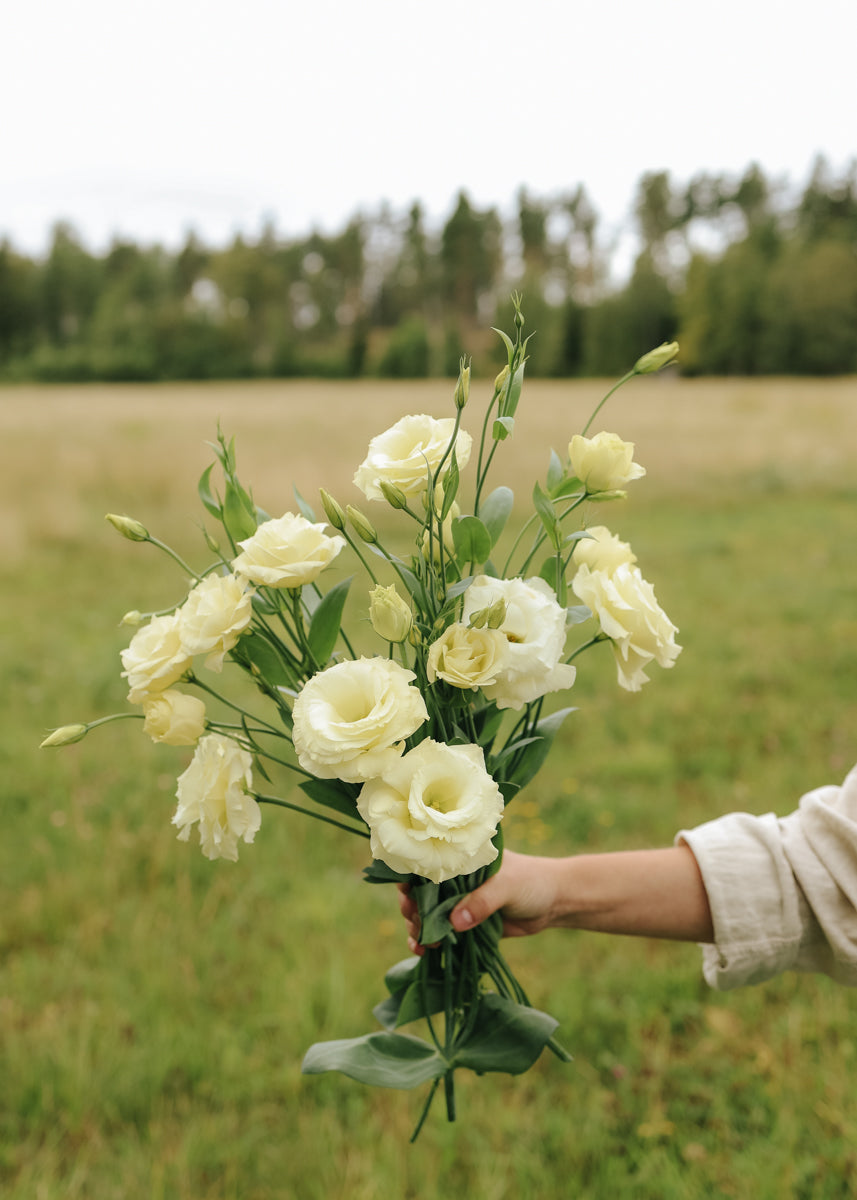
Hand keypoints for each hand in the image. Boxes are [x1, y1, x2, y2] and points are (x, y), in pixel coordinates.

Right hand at [397, 850, 560, 954]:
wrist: (556, 902)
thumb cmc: (532, 882)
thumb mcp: (507, 886)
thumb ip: (481, 902)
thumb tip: (454, 923)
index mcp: (462, 860)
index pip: (427, 865)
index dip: (412, 879)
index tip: (406, 894)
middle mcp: (456, 880)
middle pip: (422, 893)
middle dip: (413, 908)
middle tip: (415, 920)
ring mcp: (460, 902)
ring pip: (428, 915)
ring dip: (419, 927)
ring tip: (421, 941)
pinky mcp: (467, 924)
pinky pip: (442, 933)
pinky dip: (430, 942)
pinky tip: (423, 952)